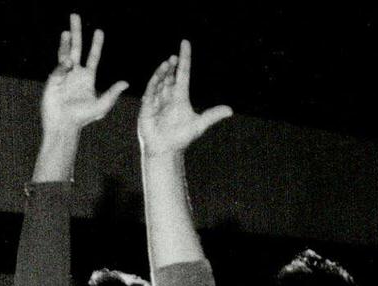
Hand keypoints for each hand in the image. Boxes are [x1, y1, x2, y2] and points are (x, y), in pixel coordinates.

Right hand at [42, 14, 127, 132]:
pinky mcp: (53, 80)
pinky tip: (67, 65)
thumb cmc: (82, 118)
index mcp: (87, 78)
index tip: (99, 31)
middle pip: (76, 48)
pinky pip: (58, 68)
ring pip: (64, 53)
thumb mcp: (101, 106)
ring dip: (65, 42)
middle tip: (75, 16)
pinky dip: (63, 65)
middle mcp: (75, 73)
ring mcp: (63, 75)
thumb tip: (126, 82)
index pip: (93, 56)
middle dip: (76, 32)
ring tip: (66, 31)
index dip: (96, 44)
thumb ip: (112, 93)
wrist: (64, 125)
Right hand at [138, 40, 231, 156]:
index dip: (184, 58)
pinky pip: (150, 91)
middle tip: (175, 58)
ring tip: (168, 64)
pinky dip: (154, 83)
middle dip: (172, 66)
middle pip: (170, 75)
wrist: (166, 151)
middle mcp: (168, 95)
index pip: (183, 72)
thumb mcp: (199, 124)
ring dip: (163, 72)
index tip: (185, 43)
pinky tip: (158, 77)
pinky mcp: (147, 107)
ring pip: (159, 81)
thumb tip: (230, 110)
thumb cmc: (181, 138)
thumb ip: (213, 115)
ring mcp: (157, 100)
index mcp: (180, 96)